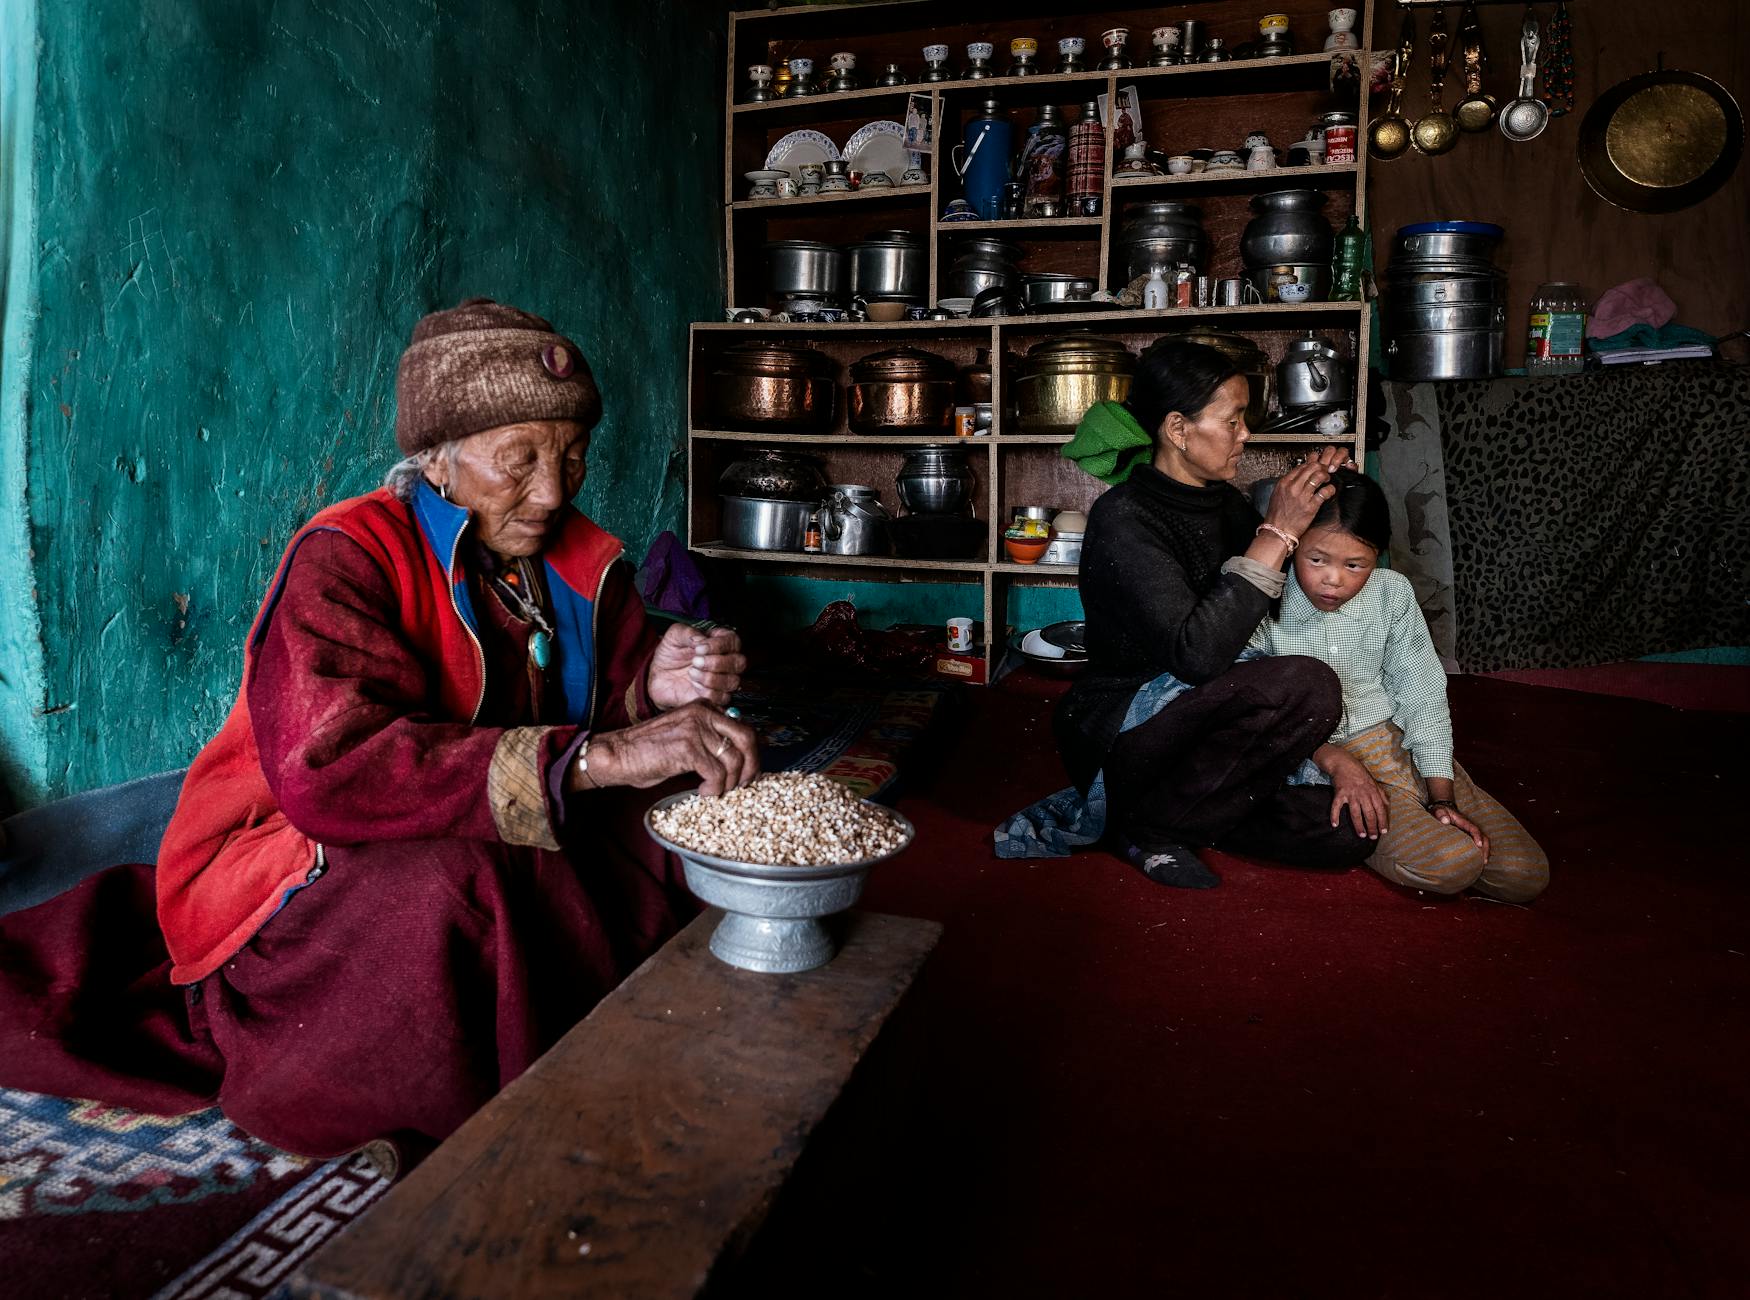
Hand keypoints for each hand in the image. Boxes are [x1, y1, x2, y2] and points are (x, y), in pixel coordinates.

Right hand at [571, 701, 758, 796]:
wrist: (618, 754)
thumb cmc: (649, 750)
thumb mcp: (686, 736)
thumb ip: (710, 739)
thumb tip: (741, 759)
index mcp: (705, 707)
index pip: (743, 728)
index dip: (751, 754)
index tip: (747, 773)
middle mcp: (703, 713)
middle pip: (747, 739)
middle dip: (751, 766)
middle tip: (742, 785)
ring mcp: (695, 729)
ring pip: (733, 760)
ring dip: (728, 783)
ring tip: (714, 790)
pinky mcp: (687, 748)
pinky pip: (716, 774)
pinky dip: (714, 788)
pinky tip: (702, 791)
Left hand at [647, 623, 745, 710]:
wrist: (660, 674)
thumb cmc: (671, 652)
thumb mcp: (675, 635)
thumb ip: (688, 632)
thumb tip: (701, 638)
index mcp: (722, 641)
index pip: (733, 641)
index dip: (718, 645)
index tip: (699, 648)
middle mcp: (728, 660)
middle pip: (739, 663)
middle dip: (717, 663)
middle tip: (695, 662)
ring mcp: (724, 680)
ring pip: (733, 682)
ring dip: (711, 678)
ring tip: (692, 672)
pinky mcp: (717, 697)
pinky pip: (723, 698)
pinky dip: (708, 692)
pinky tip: (695, 685)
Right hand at [1263, 447, 1352, 538]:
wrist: (1277, 532)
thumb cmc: (1277, 516)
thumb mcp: (1277, 495)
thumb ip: (1288, 484)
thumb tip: (1299, 477)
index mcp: (1284, 483)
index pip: (1301, 466)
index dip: (1311, 465)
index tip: (1315, 469)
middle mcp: (1293, 487)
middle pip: (1311, 467)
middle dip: (1320, 468)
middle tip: (1324, 472)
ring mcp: (1302, 496)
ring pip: (1319, 476)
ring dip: (1326, 476)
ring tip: (1327, 480)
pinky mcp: (1311, 506)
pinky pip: (1324, 492)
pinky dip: (1330, 489)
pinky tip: (1330, 491)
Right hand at [1316, 744, 1388, 839]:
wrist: (1343, 763)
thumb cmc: (1360, 773)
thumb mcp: (1374, 782)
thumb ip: (1381, 794)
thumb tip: (1387, 805)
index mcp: (1373, 792)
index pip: (1380, 809)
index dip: (1382, 821)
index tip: (1384, 831)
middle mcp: (1363, 794)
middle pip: (1369, 814)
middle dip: (1372, 826)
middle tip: (1373, 837)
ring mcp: (1351, 794)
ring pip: (1356, 813)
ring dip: (1359, 825)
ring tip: (1361, 835)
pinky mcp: (1339, 793)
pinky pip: (1336, 806)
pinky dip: (1334, 815)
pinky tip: (1335, 824)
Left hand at [1431, 804, 1489, 861]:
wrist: (1441, 810)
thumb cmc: (1440, 811)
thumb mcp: (1438, 811)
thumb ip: (1441, 814)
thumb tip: (1445, 821)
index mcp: (1463, 822)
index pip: (1474, 829)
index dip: (1477, 836)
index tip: (1479, 845)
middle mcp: (1469, 828)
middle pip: (1483, 837)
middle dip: (1485, 848)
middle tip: (1484, 861)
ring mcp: (1469, 833)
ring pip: (1482, 842)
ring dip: (1484, 852)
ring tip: (1482, 864)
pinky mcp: (1466, 837)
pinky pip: (1475, 845)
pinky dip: (1478, 853)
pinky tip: (1476, 862)